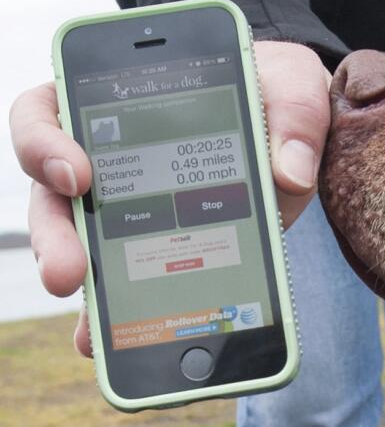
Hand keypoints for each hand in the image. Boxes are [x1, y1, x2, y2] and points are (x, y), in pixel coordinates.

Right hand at [9, 40, 330, 355]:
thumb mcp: (294, 82)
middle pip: (52, 195)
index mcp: (118, 97)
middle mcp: (106, 154)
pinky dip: (124, 315)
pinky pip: (128, 282)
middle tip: (69, 274)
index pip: (48, 109)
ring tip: (95, 334)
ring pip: (83, 247)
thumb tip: (291, 174)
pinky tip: (129, 344)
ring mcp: (130, 206)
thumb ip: (294, 115)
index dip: (44, 142)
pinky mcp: (161, 246)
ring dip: (86, 289)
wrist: (297, 125)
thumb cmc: (278, 88)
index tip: (78, 174)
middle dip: (56, 239)